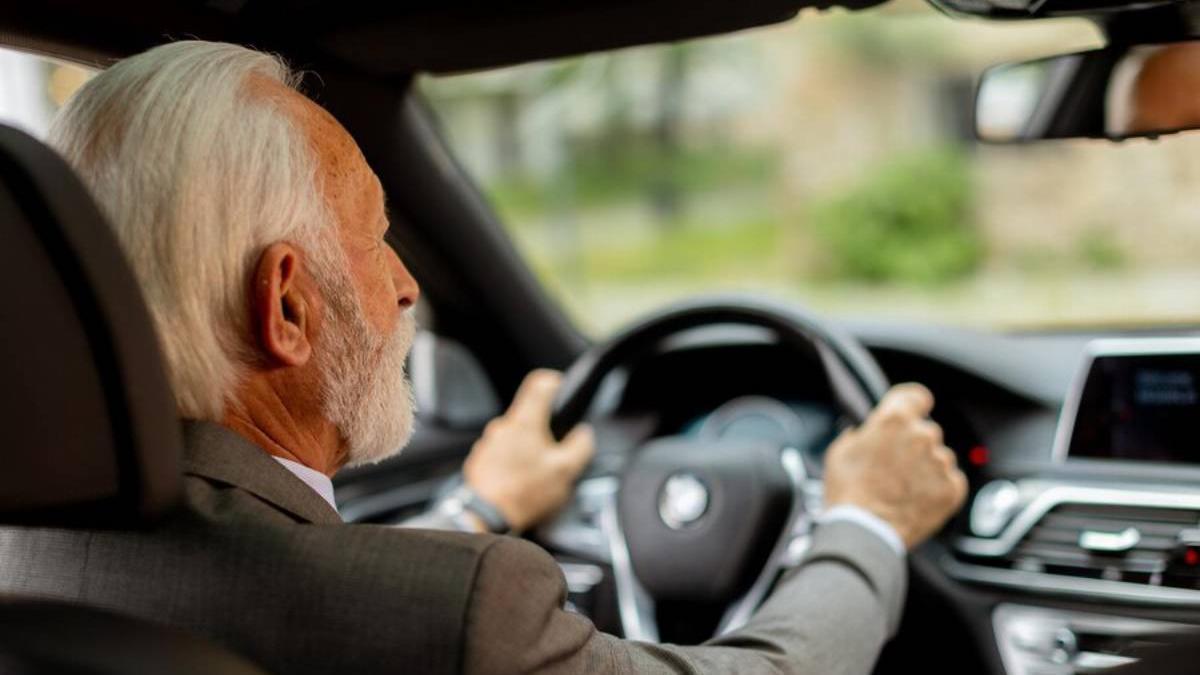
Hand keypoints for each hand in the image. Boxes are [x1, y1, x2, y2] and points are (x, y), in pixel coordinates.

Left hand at [463, 370, 594, 532]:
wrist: (484, 516)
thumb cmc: (524, 493)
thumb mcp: (565, 472)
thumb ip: (580, 447)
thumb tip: (584, 434)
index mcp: (525, 421)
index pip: (540, 383)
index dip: (556, 383)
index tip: (563, 393)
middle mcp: (503, 426)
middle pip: (529, 414)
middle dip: (545, 430)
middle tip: (556, 452)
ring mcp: (489, 442)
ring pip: (515, 435)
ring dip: (528, 448)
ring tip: (537, 474)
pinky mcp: (480, 460)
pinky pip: (501, 452)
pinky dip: (513, 462)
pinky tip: (521, 481)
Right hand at [822, 383, 967, 549]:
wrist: (865, 532)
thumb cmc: (849, 492)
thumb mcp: (840, 451)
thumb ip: (861, 433)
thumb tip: (866, 432)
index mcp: (895, 420)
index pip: (917, 396)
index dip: (913, 404)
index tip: (912, 412)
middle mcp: (923, 435)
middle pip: (925, 430)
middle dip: (912, 444)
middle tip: (894, 466)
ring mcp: (941, 462)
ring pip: (938, 457)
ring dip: (925, 468)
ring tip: (902, 489)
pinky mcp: (953, 488)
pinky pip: (949, 481)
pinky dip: (936, 488)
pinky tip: (915, 500)